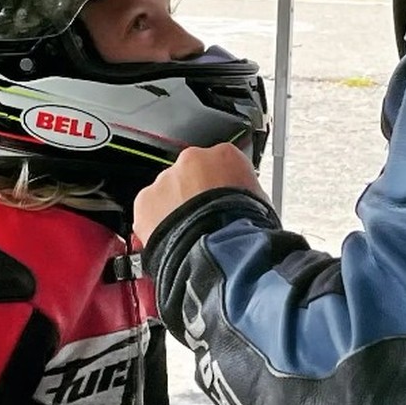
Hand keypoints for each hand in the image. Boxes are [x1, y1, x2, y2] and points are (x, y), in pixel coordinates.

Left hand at [133, 142, 267, 244]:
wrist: (217, 249)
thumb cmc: (242, 229)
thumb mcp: (260, 203)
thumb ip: (244, 192)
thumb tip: (244, 202)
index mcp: (225, 155)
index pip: (221, 162)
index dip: (220, 185)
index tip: (220, 199)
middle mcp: (194, 159)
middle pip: (191, 173)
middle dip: (195, 193)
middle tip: (203, 217)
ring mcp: (167, 178)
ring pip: (168, 190)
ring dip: (175, 207)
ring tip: (187, 232)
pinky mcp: (146, 199)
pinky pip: (149, 208)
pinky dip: (156, 221)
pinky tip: (172, 237)